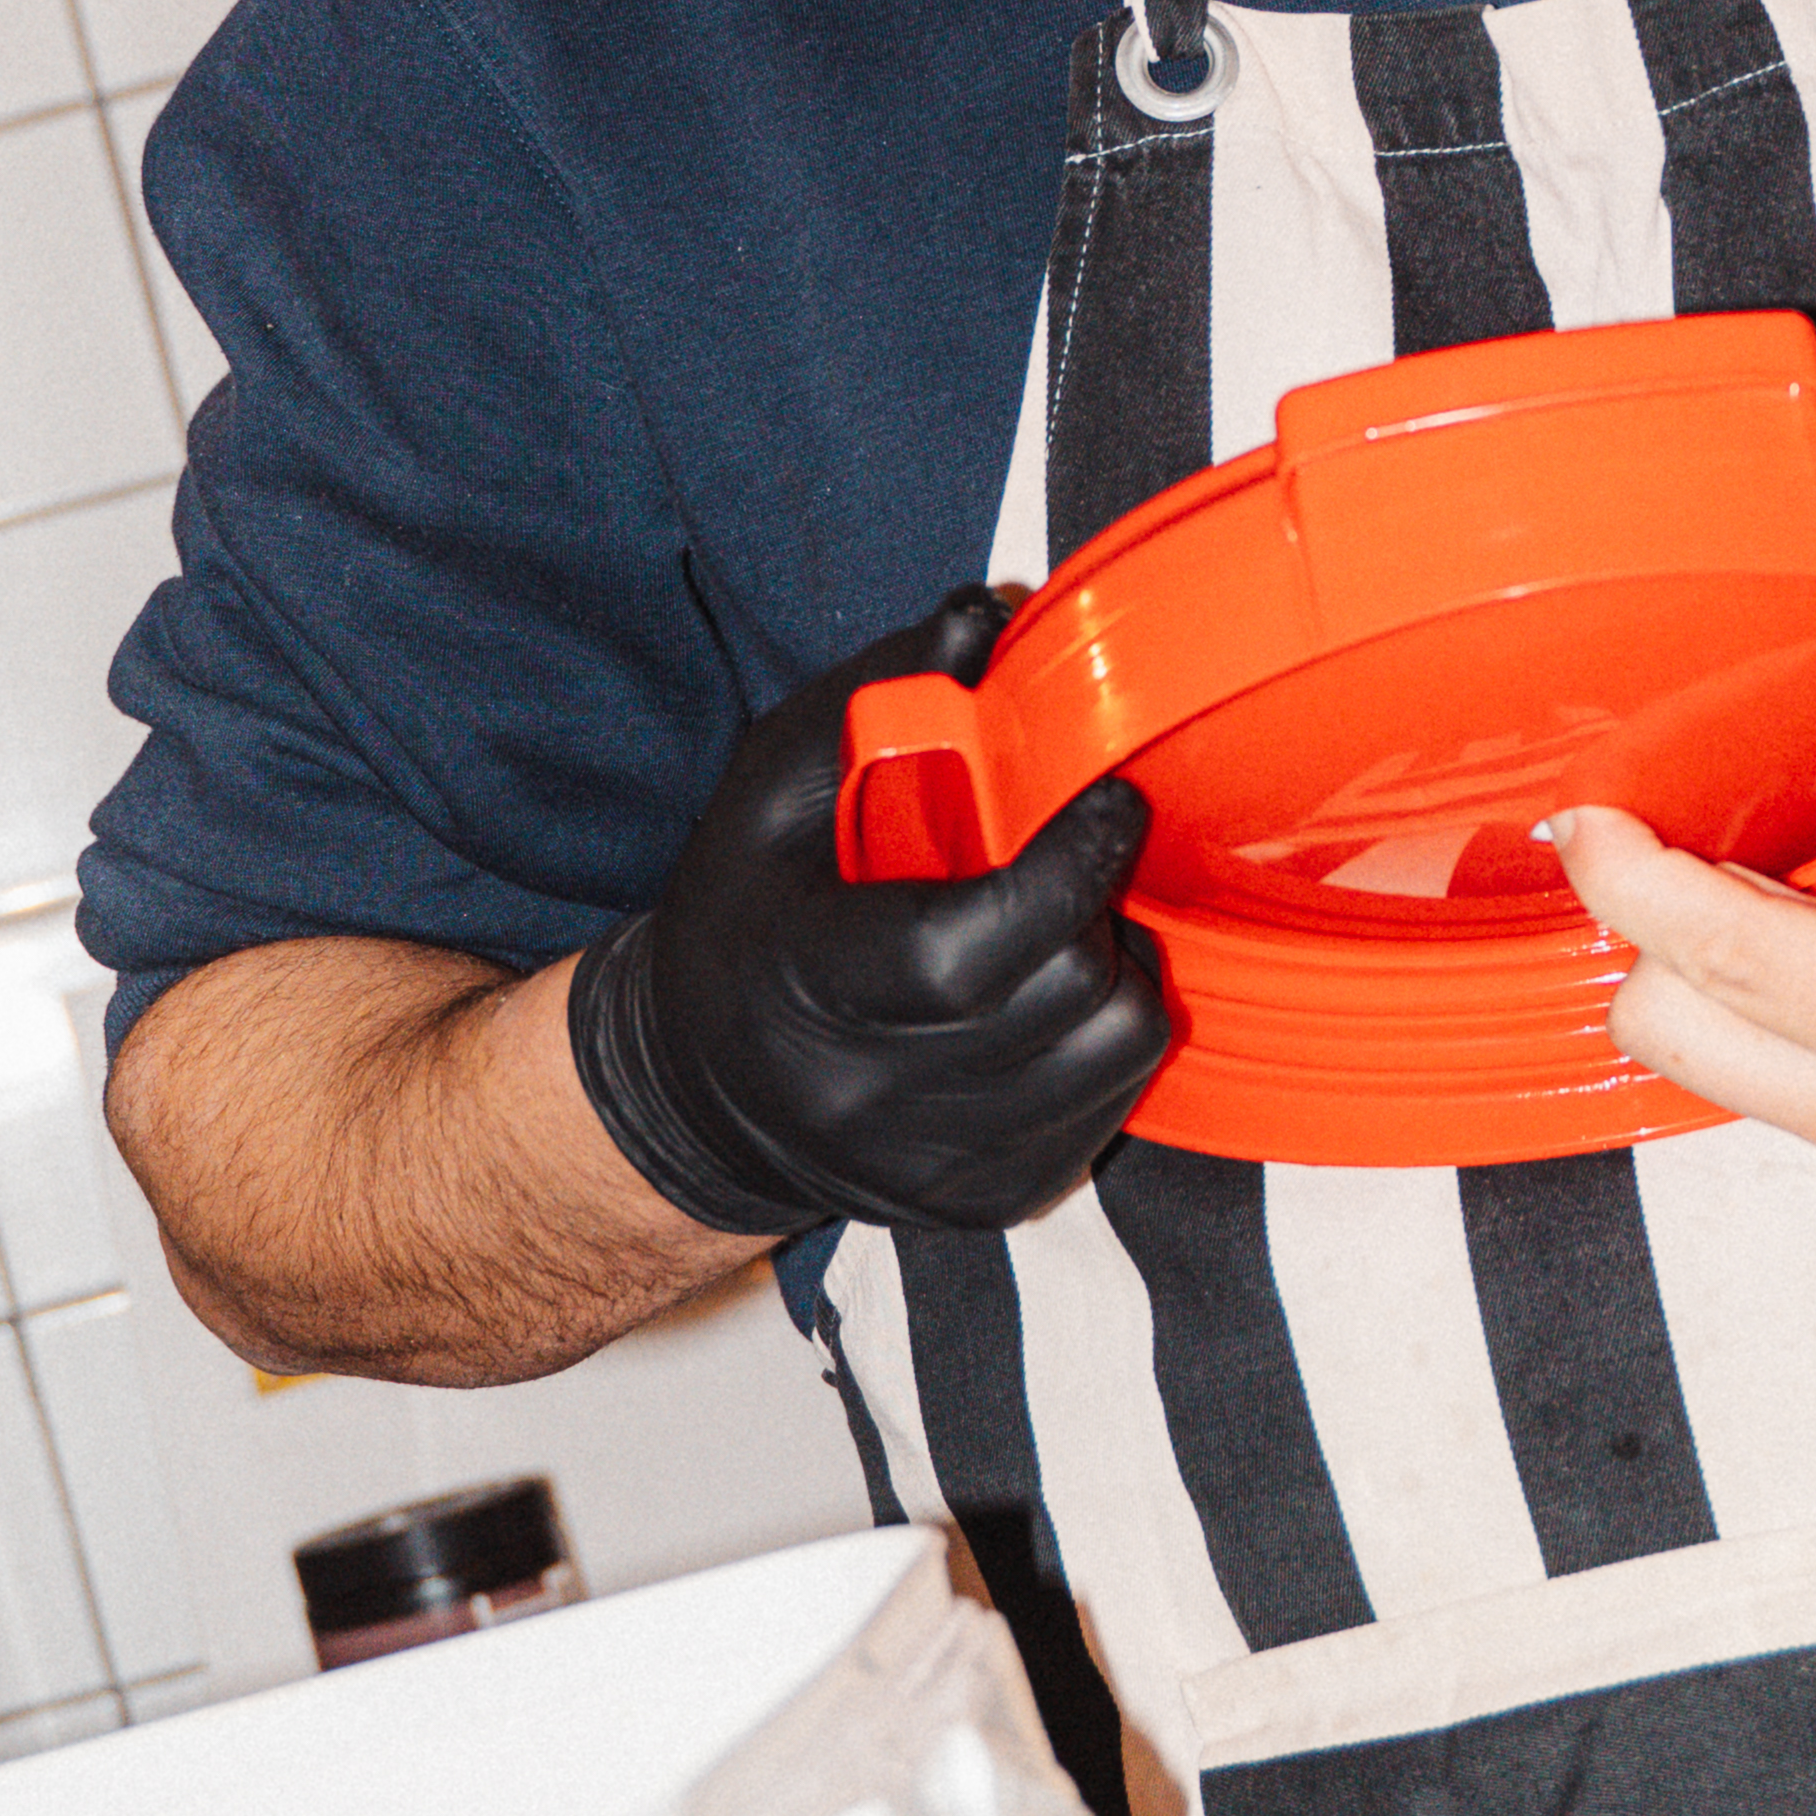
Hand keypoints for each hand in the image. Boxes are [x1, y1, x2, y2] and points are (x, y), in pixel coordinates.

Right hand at [566, 589, 1168, 1235]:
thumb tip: (990, 613)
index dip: (1065, 865)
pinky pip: (1111, 1109)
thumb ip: (885, 693)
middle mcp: (870, 1098)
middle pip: (1066, 992)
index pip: (971, 946)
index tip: (1106, 800)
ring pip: (1114, 1053)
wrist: (699, 1093)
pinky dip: (1104, 1039)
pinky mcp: (988, 1202)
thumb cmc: (748, 913)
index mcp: (810, 983)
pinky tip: (1050, 995)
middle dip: (1096, 903)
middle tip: (1076, 854)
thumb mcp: (777, 781)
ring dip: (1116, 969)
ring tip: (1067, 926)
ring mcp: (936, 1166)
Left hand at [1546, 567, 1815, 1277]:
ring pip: (1724, 1078)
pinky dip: (1795, 1034)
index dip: (1633, 886)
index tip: (1586, 825)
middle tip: (1662, 841)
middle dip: (1647, 939)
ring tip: (1794, 891)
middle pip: (1672, 1037)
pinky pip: (1793, 1105)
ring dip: (1726, 987)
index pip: (1730, 965)